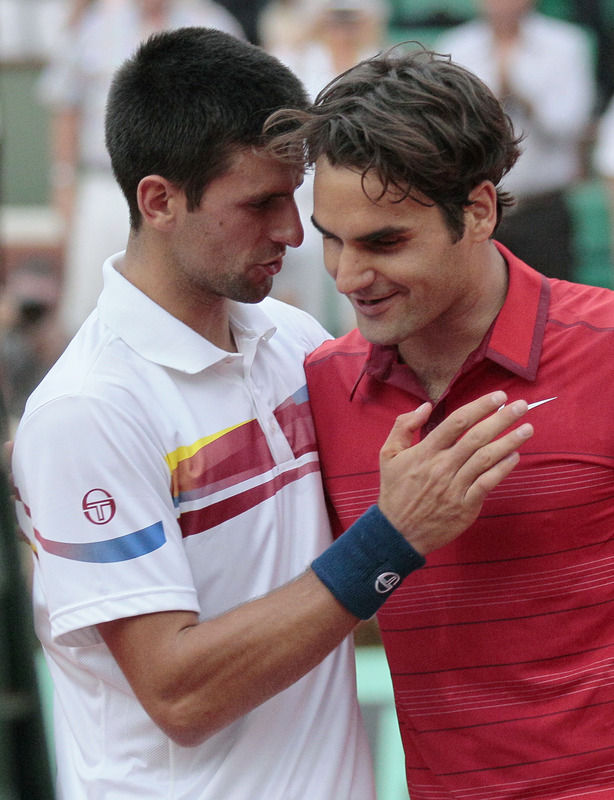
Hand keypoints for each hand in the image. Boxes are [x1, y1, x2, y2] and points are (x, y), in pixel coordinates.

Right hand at [377, 391, 532, 553]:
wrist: (397, 532)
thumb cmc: (395, 490)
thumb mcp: (388, 454)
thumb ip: (403, 426)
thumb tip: (426, 406)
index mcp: (426, 451)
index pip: (457, 422)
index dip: (480, 407)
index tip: (498, 397)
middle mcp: (442, 466)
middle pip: (477, 437)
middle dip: (502, 419)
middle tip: (521, 406)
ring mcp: (455, 487)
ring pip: (486, 459)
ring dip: (509, 441)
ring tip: (527, 429)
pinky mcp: (465, 506)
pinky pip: (487, 483)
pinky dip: (502, 469)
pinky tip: (514, 457)